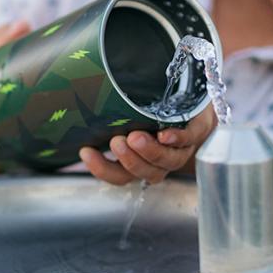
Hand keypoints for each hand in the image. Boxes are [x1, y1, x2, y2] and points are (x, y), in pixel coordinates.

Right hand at [78, 106, 215, 184]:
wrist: (193, 97)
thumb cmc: (153, 108)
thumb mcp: (128, 115)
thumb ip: (108, 117)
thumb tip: (76, 96)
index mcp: (141, 161)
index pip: (120, 175)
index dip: (102, 169)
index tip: (86, 151)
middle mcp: (161, 161)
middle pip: (145, 172)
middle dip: (129, 160)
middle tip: (116, 142)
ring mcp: (181, 148)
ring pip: (167, 161)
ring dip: (150, 152)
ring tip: (136, 137)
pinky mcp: (197, 131)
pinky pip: (189, 140)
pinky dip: (177, 139)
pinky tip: (165, 135)